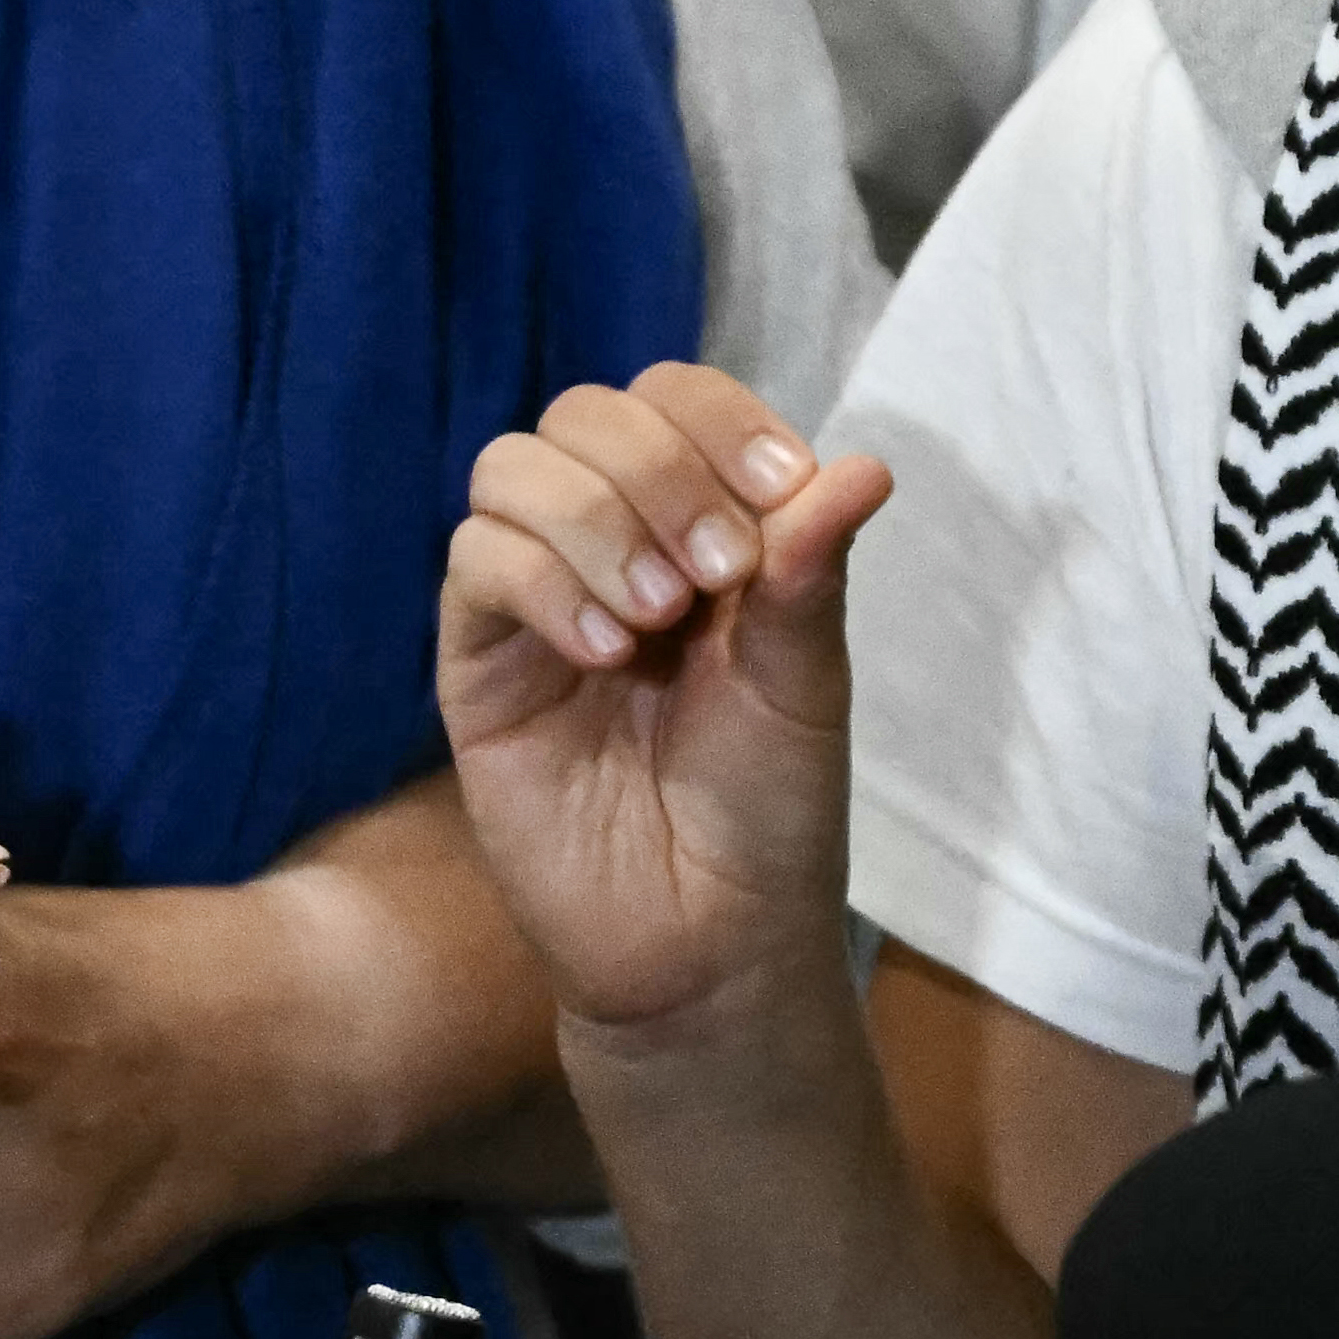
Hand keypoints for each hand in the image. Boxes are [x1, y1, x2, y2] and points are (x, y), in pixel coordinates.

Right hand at [437, 363, 894, 1045]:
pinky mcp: (480, 664)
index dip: (720, 420)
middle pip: (588, 414)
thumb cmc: (769, 806)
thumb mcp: (808, 683)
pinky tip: (605, 652)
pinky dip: (541, 581)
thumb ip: (812, 574)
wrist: (710, 941)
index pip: (676, 397)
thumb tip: (864, 467)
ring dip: (594, 519)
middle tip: (717, 574)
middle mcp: (612, 540)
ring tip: (657, 619)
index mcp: (700, 522)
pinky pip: (473, 564)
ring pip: (513, 469)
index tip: (781, 488)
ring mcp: (537, 597)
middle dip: (661, 471)